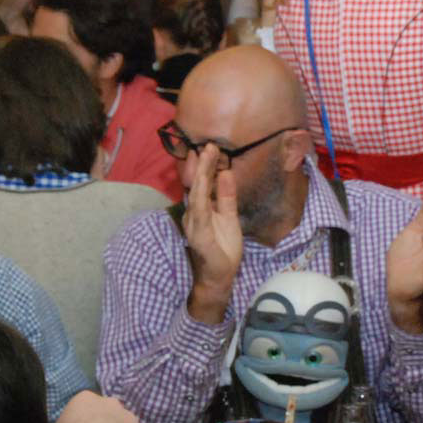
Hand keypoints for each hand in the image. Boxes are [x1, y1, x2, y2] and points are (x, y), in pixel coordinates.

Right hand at [183, 145, 242, 321]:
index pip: (201, 184)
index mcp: (201, 209)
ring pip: (197, 194)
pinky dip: (204, 197)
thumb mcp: (229, 217)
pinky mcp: (200, 235)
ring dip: (202, 174)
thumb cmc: (223, 248)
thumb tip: (227, 173)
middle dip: (202, 164)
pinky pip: (201, 213)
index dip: (205, 166)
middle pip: (196, 185)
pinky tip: (207, 182)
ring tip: (207, 156)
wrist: (220, 277)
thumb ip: (227, 196)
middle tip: (209, 145)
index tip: (211, 148)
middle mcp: (193, 214)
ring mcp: (194, 225)